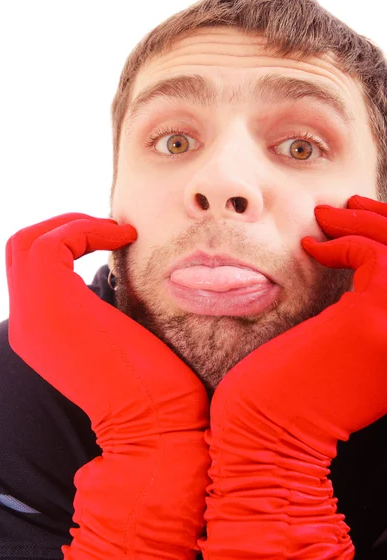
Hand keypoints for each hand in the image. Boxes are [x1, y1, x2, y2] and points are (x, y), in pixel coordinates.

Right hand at [6, 213, 209, 558]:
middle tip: (104, 226)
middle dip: (62, 225)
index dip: (66, 242)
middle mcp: (27, 323)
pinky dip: (86, 231)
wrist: (156, 426)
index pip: (32, 269)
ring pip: (29, 243)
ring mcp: (34, 316)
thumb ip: (102, 307)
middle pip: (20, 249)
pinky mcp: (52, 307)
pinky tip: (124, 237)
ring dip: (75, 224)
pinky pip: (52, 246)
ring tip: (116, 230)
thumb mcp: (117, 337)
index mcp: (41, 331)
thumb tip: (118, 269)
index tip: (111, 237)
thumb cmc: (151, 387)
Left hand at [200, 196, 386, 558]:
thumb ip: (369, 318)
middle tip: (348, 208)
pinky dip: (345, 243)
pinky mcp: (372, 323)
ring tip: (328, 214)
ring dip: (366, 223)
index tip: (358, 223)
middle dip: (385, 222)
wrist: (271, 439)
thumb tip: (368, 268)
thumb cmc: (297, 396)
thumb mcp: (348, 354)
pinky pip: (374, 258)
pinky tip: (312, 248)